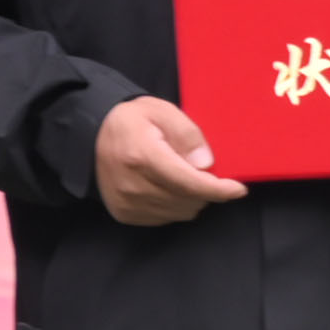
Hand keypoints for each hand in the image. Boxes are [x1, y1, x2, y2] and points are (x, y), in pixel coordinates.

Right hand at [93, 93, 245, 225]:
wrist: (91, 134)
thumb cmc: (131, 120)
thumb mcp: (162, 111)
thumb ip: (187, 134)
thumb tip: (206, 164)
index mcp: (143, 156)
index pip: (189, 183)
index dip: (218, 189)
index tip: (238, 188)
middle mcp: (132, 185)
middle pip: (188, 200)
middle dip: (205, 190)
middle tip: (202, 170)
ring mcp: (126, 203)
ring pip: (179, 212)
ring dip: (191, 198)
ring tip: (183, 176)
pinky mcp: (124, 214)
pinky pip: (164, 218)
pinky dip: (175, 205)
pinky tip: (168, 186)